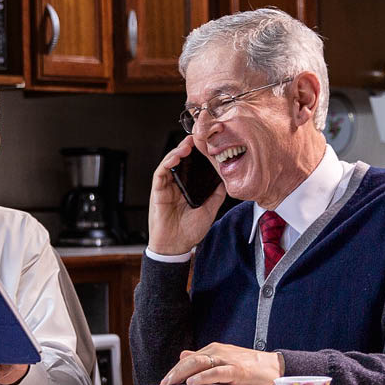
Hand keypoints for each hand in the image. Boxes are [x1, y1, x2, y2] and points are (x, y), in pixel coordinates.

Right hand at [147, 135, 226, 254]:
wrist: (176, 247)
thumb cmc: (190, 231)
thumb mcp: (210, 209)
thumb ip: (216, 194)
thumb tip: (226, 179)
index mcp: (187, 188)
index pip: (192, 166)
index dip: (198, 154)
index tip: (207, 143)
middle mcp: (176, 185)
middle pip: (180, 161)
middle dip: (187, 148)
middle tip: (197, 137)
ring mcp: (166, 188)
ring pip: (169, 163)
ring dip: (177, 152)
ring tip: (187, 144)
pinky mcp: (157, 192)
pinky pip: (160, 174)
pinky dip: (167, 163)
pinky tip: (176, 157)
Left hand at [159, 343, 283, 384]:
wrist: (275, 367)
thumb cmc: (250, 366)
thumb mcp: (224, 359)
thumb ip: (204, 359)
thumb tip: (183, 355)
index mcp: (214, 350)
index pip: (189, 359)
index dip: (175, 370)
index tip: (164, 381)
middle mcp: (218, 352)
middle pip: (190, 360)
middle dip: (174, 372)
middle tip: (163, 384)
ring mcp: (227, 360)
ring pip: (199, 363)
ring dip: (182, 373)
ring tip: (171, 383)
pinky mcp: (237, 370)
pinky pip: (216, 372)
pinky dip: (202, 377)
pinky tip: (192, 382)